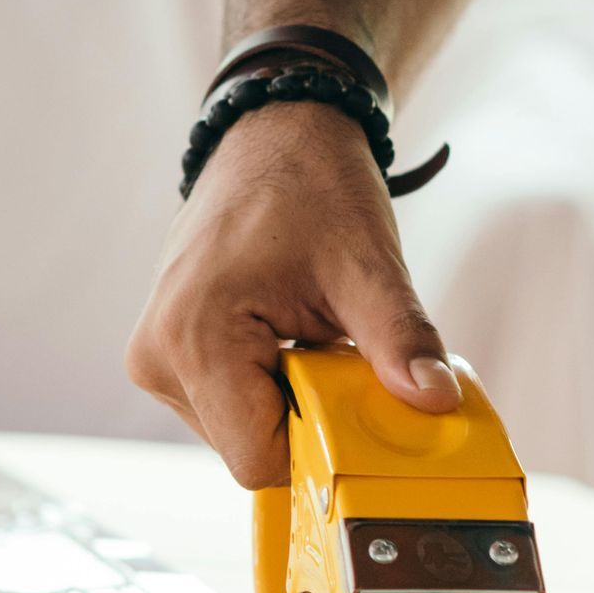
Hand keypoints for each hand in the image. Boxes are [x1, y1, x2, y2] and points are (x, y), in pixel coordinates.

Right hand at [126, 100, 458, 484]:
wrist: (274, 132)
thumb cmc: (312, 185)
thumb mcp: (368, 266)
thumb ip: (400, 341)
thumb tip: (437, 402)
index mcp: (193, 340)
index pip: (259, 459)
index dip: (321, 447)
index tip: (361, 406)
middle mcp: (158, 358)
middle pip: (250, 448)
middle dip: (309, 416)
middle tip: (341, 353)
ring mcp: (156, 358)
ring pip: (241, 430)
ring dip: (291, 400)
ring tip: (312, 332)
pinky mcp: (168, 352)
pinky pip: (230, 404)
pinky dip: (272, 385)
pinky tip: (291, 334)